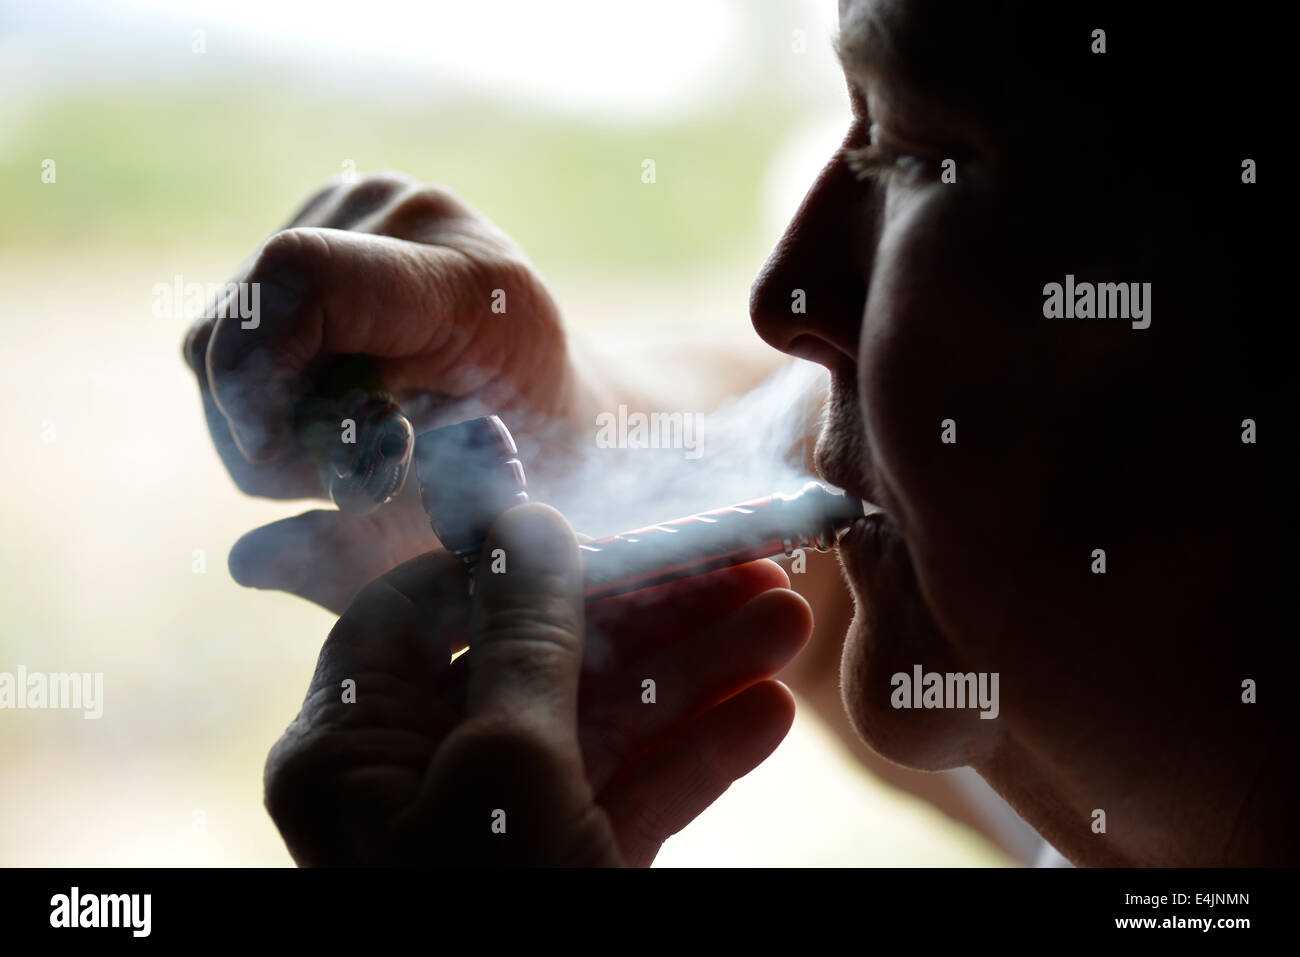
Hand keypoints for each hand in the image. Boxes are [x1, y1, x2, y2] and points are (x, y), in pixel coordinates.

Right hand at [183, 172, 606, 611]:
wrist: (558, 404)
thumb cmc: (531, 469)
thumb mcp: (469, 502)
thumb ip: (382, 508)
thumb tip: (247, 550)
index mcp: (468, 279)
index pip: (301, 278)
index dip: (254, 375)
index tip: (273, 459)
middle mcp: (404, 214)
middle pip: (236, 324)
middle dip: (258, 427)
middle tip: (333, 479)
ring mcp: (355, 206)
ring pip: (217, 334)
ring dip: (258, 418)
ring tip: (342, 446)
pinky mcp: (316, 222)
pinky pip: (231, 324)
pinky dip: (263, 388)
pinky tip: (329, 404)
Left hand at [264, 504, 811, 865]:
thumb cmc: (490, 916)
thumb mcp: (505, 770)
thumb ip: (521, 639)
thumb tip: (528, 522)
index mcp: (353, 751)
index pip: (422, 611)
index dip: (511, 561)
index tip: (600, 525)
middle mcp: (416, 780)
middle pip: (535, 657)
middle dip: (643, 611)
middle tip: (736, 562)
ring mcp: (497, 827)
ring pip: (597, 721)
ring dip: (693, 670)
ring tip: (785, 619)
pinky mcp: (565, 868)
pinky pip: (630, 793)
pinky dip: (697, 754)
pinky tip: (768, 713)